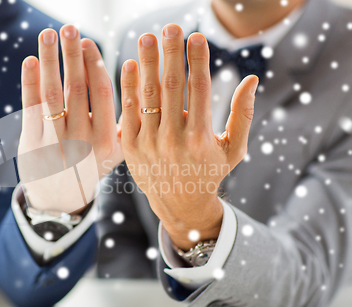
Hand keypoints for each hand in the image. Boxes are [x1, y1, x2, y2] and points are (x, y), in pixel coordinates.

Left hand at [18, 25, 122, 213]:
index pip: (103, 95)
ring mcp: (54, 144)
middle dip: (73, 56)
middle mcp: (81, 142)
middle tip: (70, 28)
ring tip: (48, 34)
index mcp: (106, 142)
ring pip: (52, 95)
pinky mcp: (31, 145)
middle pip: (77, 90)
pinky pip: (30, 110)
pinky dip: (29, 83)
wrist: (59, 200)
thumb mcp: (115, 153)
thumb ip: (123, 123)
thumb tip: (137, 84)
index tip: (89, 42)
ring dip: (49, 61)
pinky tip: (30, 61)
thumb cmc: (90, 167)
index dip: (95, 66)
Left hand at [120, 26, 258, 249]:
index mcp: (201, 138)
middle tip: (170, 27)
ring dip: (146, 63)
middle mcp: (173, 139)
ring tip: (147, 38)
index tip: (196, 36)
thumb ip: (243, 114)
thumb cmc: (209, 172)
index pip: (199, 88)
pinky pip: (128, 111)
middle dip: (170, 53)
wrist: (179, 204)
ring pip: (147, 95)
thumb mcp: (234, 149)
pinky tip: (130, 64)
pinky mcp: (130, 146)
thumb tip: (251, 79)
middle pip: (171, 86)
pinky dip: (128, 87)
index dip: (197, 59)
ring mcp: (148, 143)